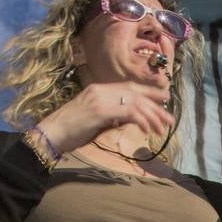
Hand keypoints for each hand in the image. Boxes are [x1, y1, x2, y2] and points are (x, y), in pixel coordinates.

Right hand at [34, 82, 175, 155]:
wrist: (52, 134)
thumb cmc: (72, 131)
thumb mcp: (96, 121)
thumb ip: (112, 117)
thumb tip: (129, 120)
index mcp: (99, 89)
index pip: (130, 88)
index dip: (149, 93)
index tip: (164, 100)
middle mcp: (101, 90)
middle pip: (136, 94)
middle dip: (156, 107)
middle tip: (170, 120)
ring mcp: (100, 98)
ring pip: (135, 102)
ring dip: (152, 116)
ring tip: (162, 128)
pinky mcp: (100, 110)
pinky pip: (127, 112)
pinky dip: (141, 120)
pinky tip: (147, 130)